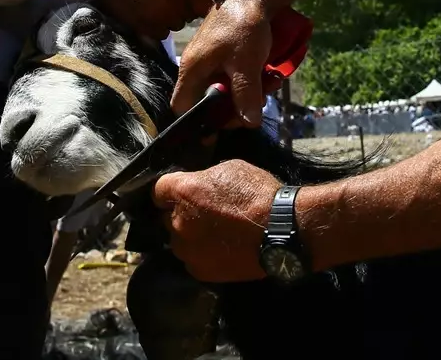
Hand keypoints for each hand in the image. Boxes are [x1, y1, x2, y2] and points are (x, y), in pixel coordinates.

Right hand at [100, 0, 213, 40]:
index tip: (193, 2)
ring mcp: (164, 14)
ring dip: (168, 18)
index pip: (207, 1)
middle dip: (182, 8)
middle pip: (190, 14)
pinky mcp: (149, 26)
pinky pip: (161, 33)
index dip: (200, 3)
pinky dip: (154, 26)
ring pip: (175, 24)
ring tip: (153, 5)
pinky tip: (144, 14)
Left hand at [153, 159, 280, 282]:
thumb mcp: (229, 169)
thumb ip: (204, 178)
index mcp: (183, 192)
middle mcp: (178, 222)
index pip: (158, 190)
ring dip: (190, 236)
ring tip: (215, 234)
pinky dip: (202, 254)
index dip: (170, 191)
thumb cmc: (258, 193)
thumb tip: (196, 185)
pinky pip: (192, 259)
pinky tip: (221, 248)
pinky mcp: (199, 270)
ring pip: (178, 241)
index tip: (180, 193)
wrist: (281, 229)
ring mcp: (187, 249)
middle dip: (180, 214)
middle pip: (166, 217)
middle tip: (204, 213)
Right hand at [173, 0, 272, 123]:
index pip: (182, 105)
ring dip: (247, 94)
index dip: (197, 120)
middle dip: (233, 107)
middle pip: (208, 101)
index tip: (220, 127)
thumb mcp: (246, 64)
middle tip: (255, 107)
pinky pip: (234, 77)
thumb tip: (249, 123)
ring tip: (269, 86)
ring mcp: (212, 60)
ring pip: (225, 89)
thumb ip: (245, 95)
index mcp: (192, 69)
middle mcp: (197, 67)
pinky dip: (250, 81)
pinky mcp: (225, 55)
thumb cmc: (243, 27)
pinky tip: (270, 77)